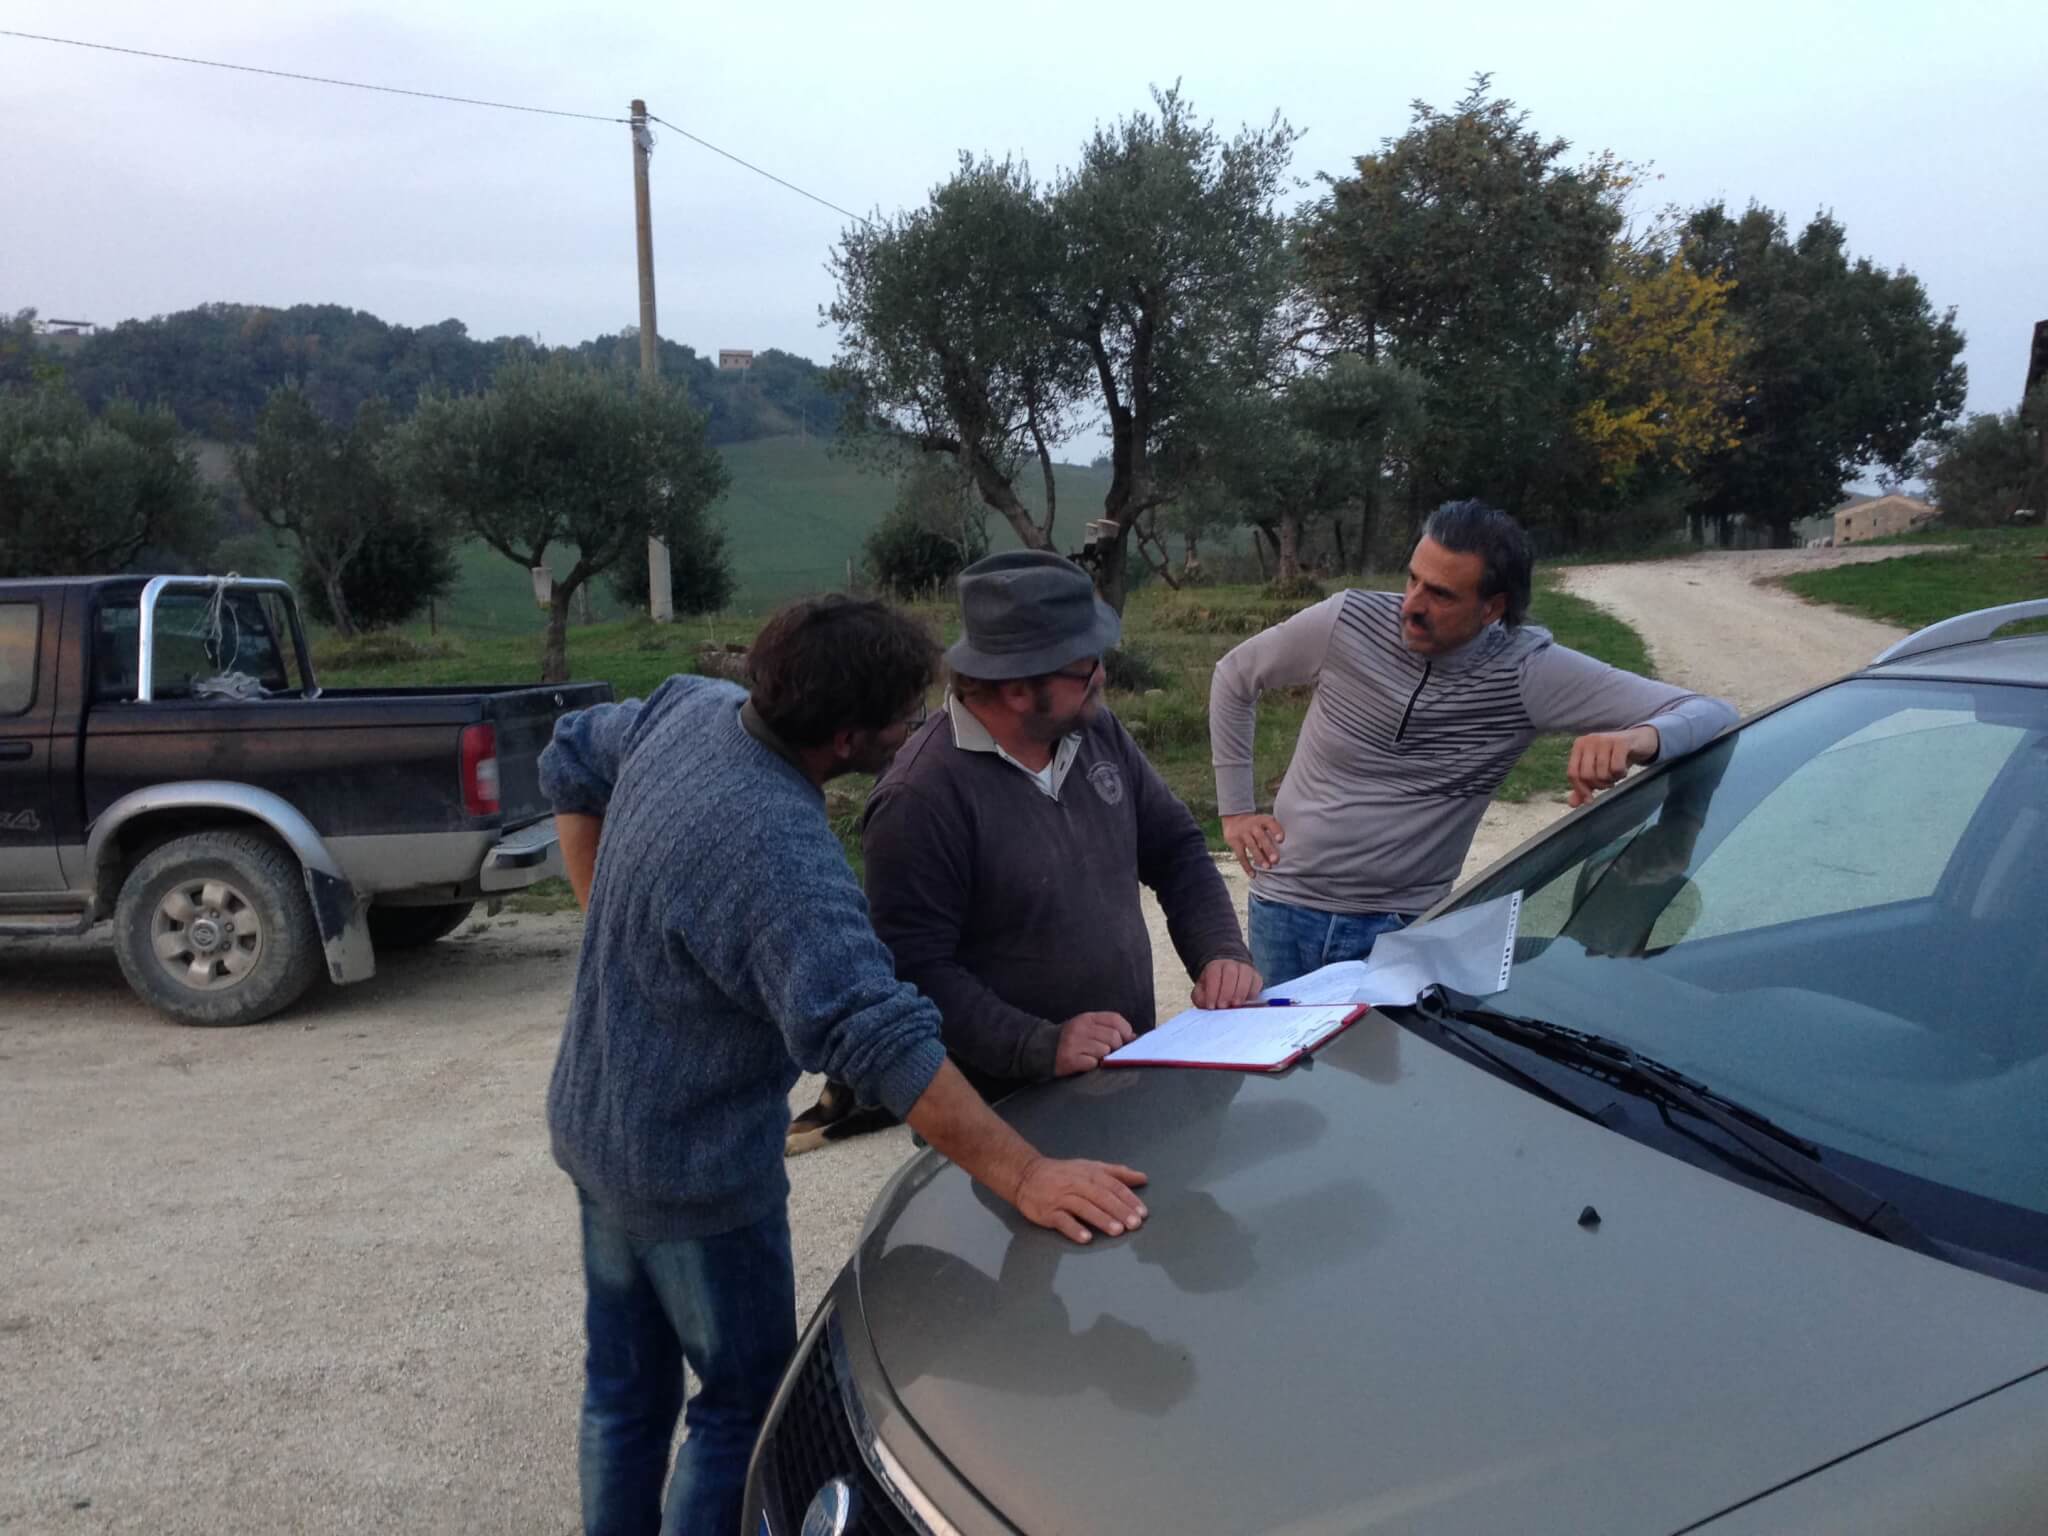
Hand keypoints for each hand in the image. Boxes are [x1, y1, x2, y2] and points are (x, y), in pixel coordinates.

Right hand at [1012, 1156, 1149, 1242]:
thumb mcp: (1090, 1167)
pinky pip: (1062, 1220)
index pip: (1112, 1185)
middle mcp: (1077, 1184)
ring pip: (1084, 1207)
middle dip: (1119, 1210)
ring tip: (1117, 1230)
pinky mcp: (1048, 1212)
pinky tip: (1086, 1238)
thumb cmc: (1064, 1174)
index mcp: (1090, 1173)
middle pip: (1101, 1196)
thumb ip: (1116, 1173)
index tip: (1142, 1212)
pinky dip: (1074, 1229)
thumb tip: (1143, 1178)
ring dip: (1101, 1219)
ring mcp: (1061, 1198)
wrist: (1026, 1175)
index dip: (1128, 1198)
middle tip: (1134, 1224)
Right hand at [1055, 1011, 1135, 1075]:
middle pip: (1113, 1037)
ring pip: (1104, 1051)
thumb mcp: (1088, 1027)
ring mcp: (1074, 1043)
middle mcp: (1080, 1028)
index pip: (1115, 1019)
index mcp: (1087, 1018)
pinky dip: (1093, 1065)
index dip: (1126, 1031)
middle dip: (1115, 1047)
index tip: (1126, 1040)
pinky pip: (1093, 1063)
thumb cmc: (1072, 1039)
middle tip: (1108, 1052)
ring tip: (1094, 1057)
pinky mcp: (1070, 1059)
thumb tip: (1134, 1037)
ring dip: (1103, 1057)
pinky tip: (1085, 1063)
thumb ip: (1108, 1028)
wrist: (1044, 1048)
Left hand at [1192, 957, 1262, 1008]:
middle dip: (1226, 991)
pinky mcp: (1256, 976)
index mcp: (1215, 965)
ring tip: (1235, 1005)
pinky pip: (1256, 982)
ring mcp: (1245, 968)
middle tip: (1223, 1006)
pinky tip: (1245, 1002)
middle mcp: (1231, 964)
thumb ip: (1201, 997)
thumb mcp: (1202, 991)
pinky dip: (1252, 993)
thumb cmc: (1213, 987)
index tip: (1211, 1006)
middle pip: (1230, 972)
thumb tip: (1207, 1004)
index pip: (1214, 974)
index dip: (1212, 991)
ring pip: (1245, 975)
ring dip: (1240, 992)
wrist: (1227, 978)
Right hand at [1221, 812, 1284, 877]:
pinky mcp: (1234, 842)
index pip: (1270, 823)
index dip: (1276, 831)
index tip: (1281, 840)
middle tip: (1276, 860)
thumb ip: (1270, 838)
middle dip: (1268, 849)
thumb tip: (1277, 858)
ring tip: (1267, 867)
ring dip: (1260, 858)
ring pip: (1252, 846)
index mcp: (1262, 820)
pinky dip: (1247, 866)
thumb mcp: (1263, 825)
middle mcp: (1252, 825)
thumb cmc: (1255, 826)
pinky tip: (1253, 875)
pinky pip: (1241, 855)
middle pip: (1261, 837)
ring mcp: (1242, 833)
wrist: (1234, 819)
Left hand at [1566, 726, 1659, 806]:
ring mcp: (1605, 740)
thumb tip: (1572, 804)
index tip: (1590, 800)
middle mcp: (1589, 740)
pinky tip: (1624, 769)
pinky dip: (1621, 774)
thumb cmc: (1614, 757)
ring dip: (1611, 780)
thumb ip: (1584, 785)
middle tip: (1608, 782)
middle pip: (1587, 775)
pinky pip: (1617, 768)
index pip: (1573, 773)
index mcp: (1579, 745)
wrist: (1639, 741)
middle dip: (1599, 785)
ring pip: (1602, 773)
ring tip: (1616, 774)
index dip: (1581, 790)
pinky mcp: (1621, 742)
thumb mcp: (1597, 770)